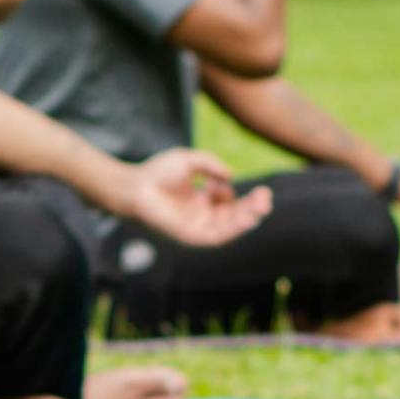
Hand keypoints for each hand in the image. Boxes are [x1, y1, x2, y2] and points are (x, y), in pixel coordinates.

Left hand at [124, 147, 272, 247]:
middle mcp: (201, 216)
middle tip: (266, 197)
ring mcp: (196, 228)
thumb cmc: (155, 173)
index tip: (261, 190)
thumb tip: (231, 176)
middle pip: (234, 217)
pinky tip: (245, 218)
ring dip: (247, 219)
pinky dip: (232, 229)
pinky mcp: (189, 237)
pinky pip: (216, 237)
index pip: (232, 204)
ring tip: (261, 206)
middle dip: (252, 210)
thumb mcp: (189, 161)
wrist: (133, 186)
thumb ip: (211, 165)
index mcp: (201, 202)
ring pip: (229, 229)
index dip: (248, 199)